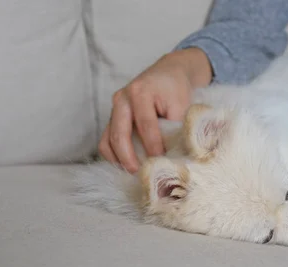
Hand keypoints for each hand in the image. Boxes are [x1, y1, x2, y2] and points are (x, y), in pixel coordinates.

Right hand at [99, 48, 212, 172]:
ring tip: (131, 172)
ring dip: (117, 158)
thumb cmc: (177, 89)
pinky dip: (113, 153)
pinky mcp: (113, 115)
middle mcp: (122, 98)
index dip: (153, 146)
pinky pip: (106, 138)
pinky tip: (125, 165)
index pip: (145, 125)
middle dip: (128, 157)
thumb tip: (173, 155)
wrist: (169, 72)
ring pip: (107, 138)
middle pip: (119, 134)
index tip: (160, 162)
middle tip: (139, 173)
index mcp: (140, 92)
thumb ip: (175, 127)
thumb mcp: (181, 105)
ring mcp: (114, 107)